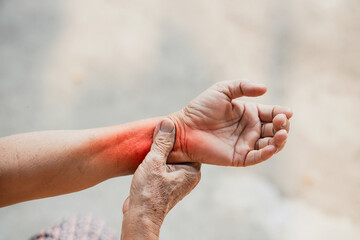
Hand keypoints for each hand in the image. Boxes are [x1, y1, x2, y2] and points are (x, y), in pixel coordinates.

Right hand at [121, 119, 200, 239]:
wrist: (140, 216)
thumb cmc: (149, 191)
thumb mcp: (155, 162)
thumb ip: (162, 142)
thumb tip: (167, 123)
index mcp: (192, 171)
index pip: (189, 145)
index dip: (177, 135)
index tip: (167, 127)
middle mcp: (188, 176)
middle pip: (179, 152)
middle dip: (167, 144)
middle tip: (156, 134)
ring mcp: (178, 182)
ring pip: (170, 160)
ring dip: (160, 154)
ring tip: (150, 145)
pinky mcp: (167, 186)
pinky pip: (164, 168)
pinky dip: (157, 162)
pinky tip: (147, 157)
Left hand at [169, 79, 292, 166]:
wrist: (184, 128)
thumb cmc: (200, 108)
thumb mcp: (222, 90)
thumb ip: (243, 86)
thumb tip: (265, 88)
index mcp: (249, 114)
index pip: (272, 113)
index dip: (281, 113)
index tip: (287, 112)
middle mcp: (250, 129)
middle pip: (275, 129)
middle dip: (282, 125)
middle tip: (281, 121)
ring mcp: (246, 144)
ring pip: (271, 144)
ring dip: (279, 140)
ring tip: (281, 132)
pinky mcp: (239, 157)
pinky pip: (257, 157)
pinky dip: (267, 153)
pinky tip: (272, 146)